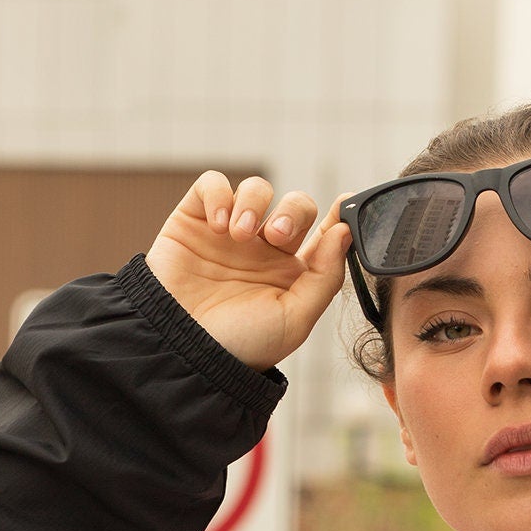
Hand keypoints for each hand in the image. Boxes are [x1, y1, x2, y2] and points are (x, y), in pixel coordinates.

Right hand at [144, 171, 351, 372]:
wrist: (184, 346)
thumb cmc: (242, 342)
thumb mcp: (295, 319)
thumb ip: (325, 277)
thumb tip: (345, 231)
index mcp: (291, 274)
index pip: (324, 235)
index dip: (339, 216)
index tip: (346, 202)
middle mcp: (264, 250)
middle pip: (296, 206)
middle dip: (293, 211)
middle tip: (277, 235)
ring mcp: (230, 233)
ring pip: (257, 189)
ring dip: (254, 202)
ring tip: (239, 234)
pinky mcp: (195, 220)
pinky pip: (213, 184)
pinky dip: (219, 195)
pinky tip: (218, 226)